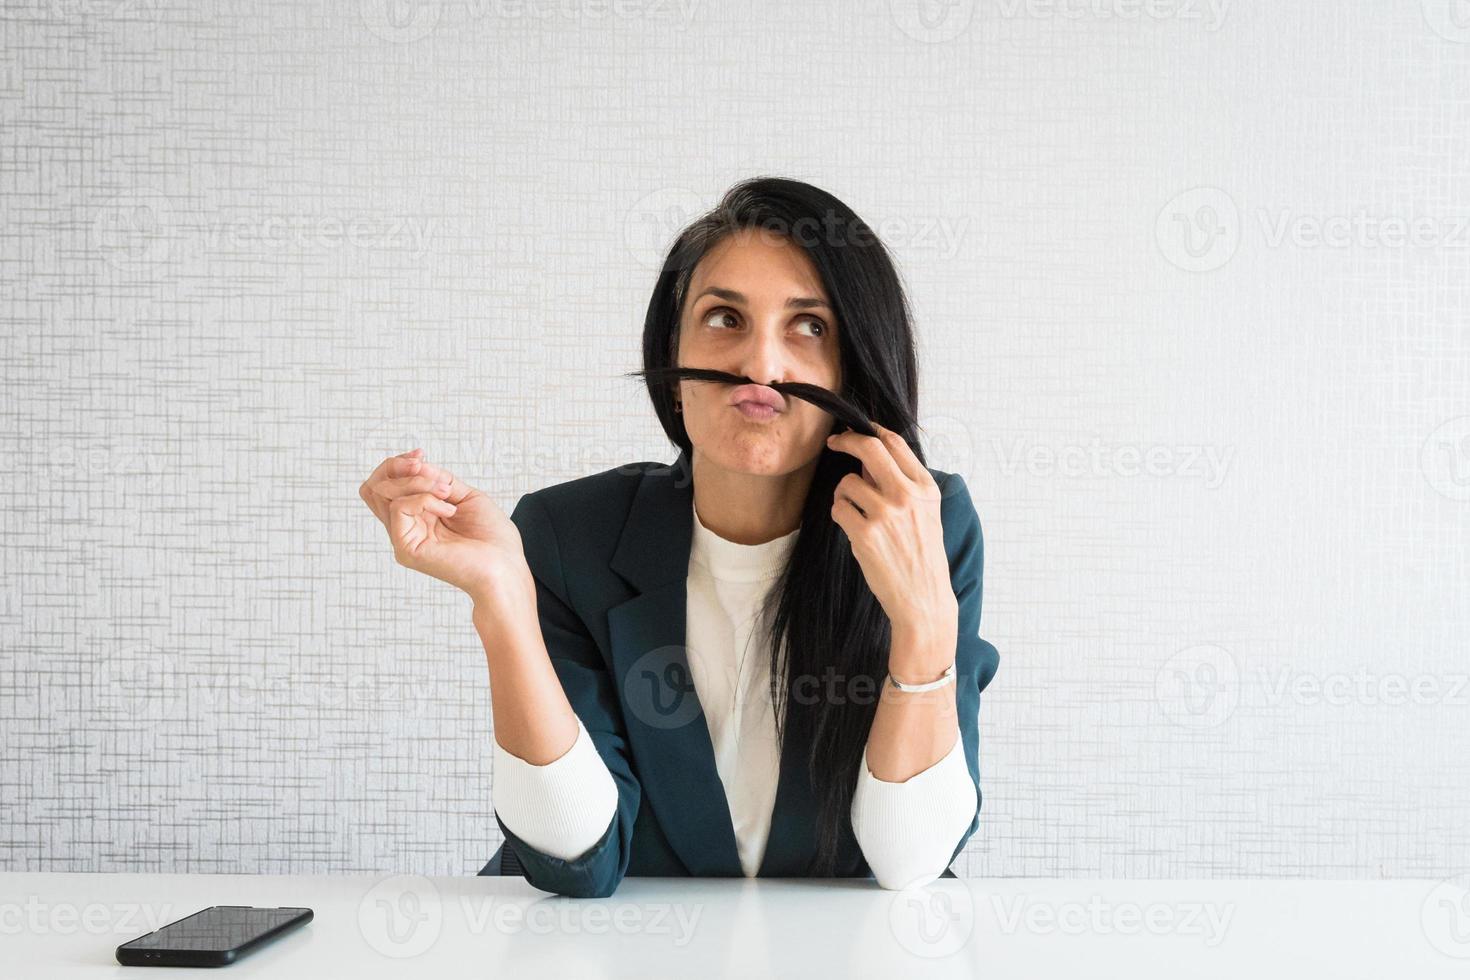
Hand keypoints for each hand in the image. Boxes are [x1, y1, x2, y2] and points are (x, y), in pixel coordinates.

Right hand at [359, 448, 529, 604]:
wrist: (505, 566)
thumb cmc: (492, 538)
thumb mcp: (464, 496)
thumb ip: (439, 481)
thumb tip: (418, 464)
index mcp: (416, 517)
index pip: (383, 486)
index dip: (395, 465)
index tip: (421, 454)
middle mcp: (405, 528)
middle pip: (373, 488)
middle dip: (396, 466)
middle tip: (423, 464)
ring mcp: (404, 539)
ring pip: (384, 494)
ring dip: (417, 482)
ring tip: (446, 493)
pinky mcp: (407, 549)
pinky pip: (400, 508)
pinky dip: (425, 499)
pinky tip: (449, 510)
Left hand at [825, 424, 957, 646]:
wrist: (923, 599)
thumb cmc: (921, 557)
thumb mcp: (926, 514)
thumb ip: (902, 484)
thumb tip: (869, 457)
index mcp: (925, 488)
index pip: (895, 443)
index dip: (871, 430)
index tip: (855, 431)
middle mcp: (907, 496)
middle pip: (869, 448)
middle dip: (846, 440)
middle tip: (834, 443)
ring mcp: (886, 513)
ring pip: (848, 483)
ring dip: (844, 494)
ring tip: (856, 513)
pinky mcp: (865, 533)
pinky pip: (838, 508)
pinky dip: (840, 515)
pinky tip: (853, 529)